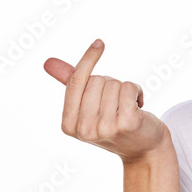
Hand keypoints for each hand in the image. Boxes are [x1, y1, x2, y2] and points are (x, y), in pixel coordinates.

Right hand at [43, 39, 169, 162]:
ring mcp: (105, 128)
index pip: (75, 82)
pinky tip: (139, 107)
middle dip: (110, 84)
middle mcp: (84, 129)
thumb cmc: (115, 123)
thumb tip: (47, 62)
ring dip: (125, 90)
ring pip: (114, 83)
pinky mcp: (128, 123)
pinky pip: (129, 87)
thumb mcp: (89, 106)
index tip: (99, 43)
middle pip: (97, 80)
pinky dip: (137, 91)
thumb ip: (71, 84)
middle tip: (117, 104)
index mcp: (68, 125)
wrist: (144, 148)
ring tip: (128, 107)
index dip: (88, 59)